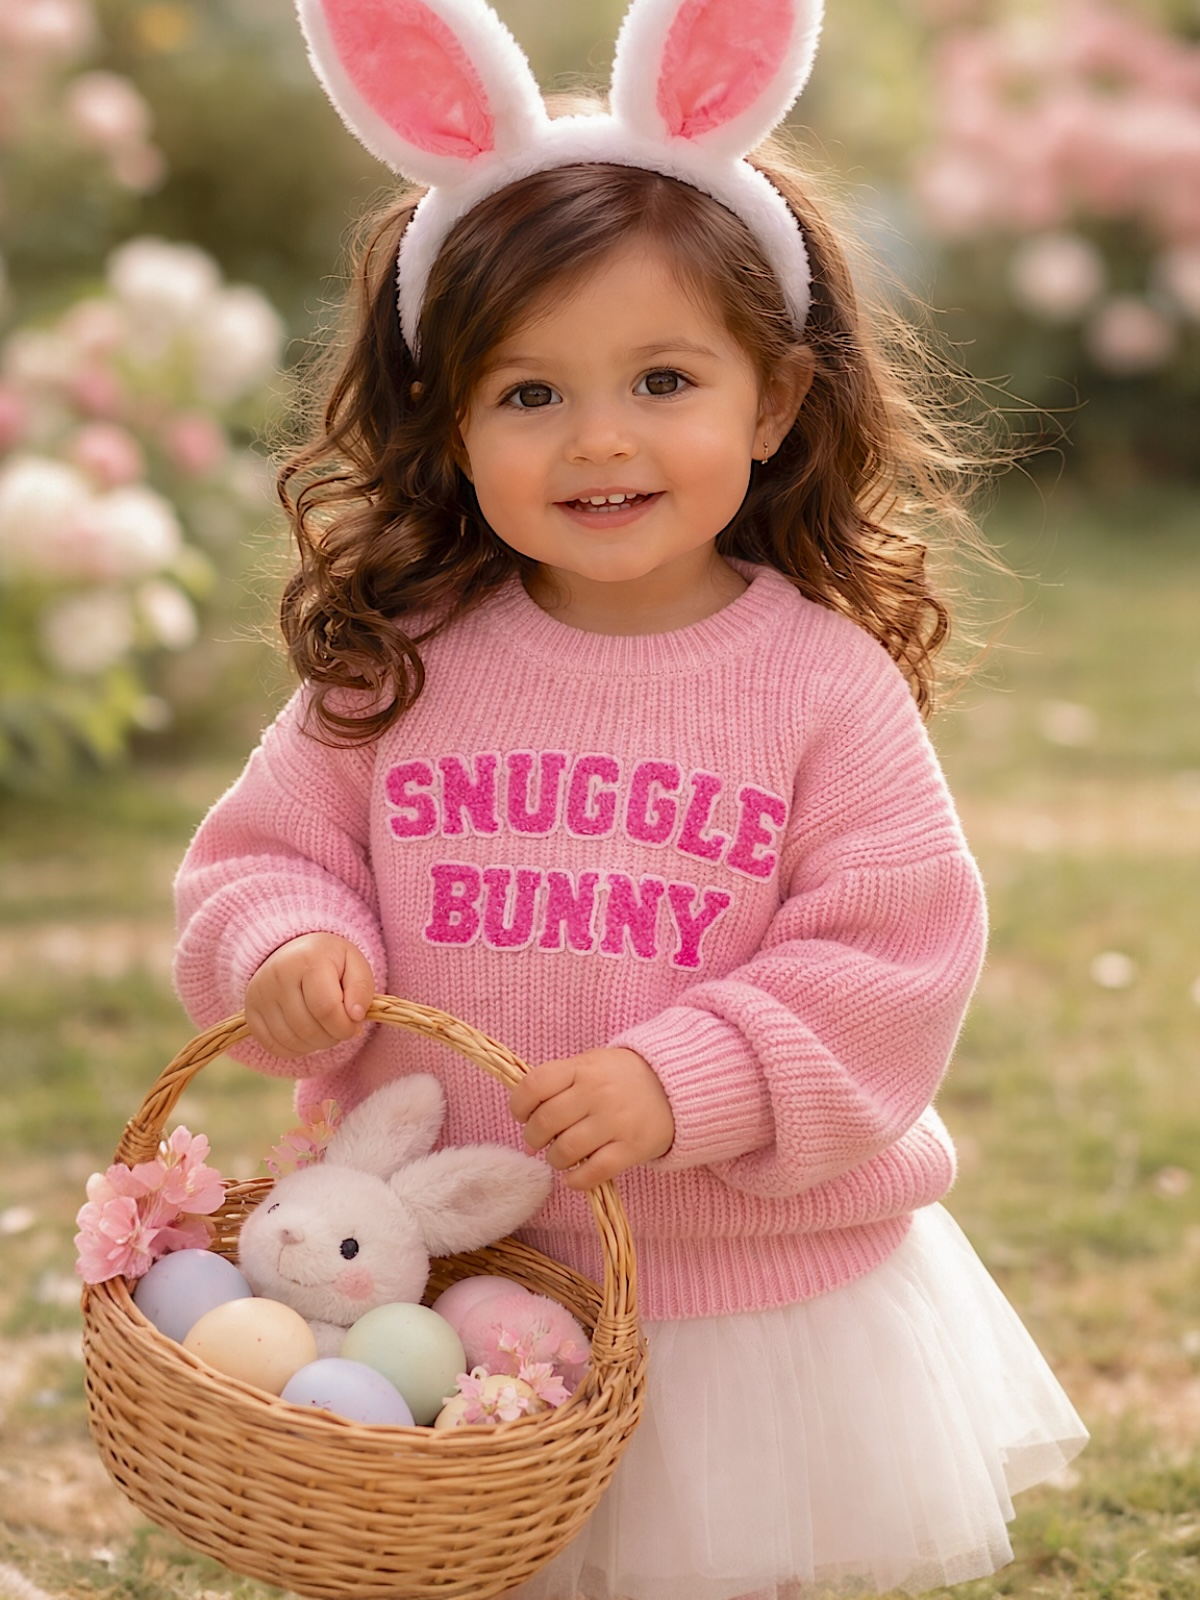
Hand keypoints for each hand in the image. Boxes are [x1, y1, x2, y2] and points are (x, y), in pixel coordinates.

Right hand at [243, 933, 373, 1060]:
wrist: (294, 952)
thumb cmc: (330, 961)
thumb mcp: (354, 964)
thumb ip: (362, 988)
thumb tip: (355, 1016)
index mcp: (307, 960)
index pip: (326, 1009)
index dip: (345, 1026)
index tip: (354, 1024)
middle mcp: (277, 976)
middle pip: (308, 1029)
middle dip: (332, 1037)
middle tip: (339, 1026)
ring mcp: (259, 995)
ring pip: (291, 1041)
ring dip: (315, 1044)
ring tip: (324, 1029)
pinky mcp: (250, 1013)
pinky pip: (274, 1046)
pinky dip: (295, 1049)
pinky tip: (306, 1034)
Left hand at [508, 1048, 674, 1189]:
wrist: (675, 1086)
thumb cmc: (622, 1077)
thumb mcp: (590, 1066)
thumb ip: (559, 1088)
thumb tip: (528, 1132)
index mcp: (582, 1068)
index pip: (535, 1085)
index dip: (519, 1105)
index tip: (522, 1115)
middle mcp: (597, 1093)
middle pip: (545, 1122)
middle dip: (534, 1137)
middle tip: (541, 1140)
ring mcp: (615, 1121)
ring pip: (566, 1150)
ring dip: (555, 1159)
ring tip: (562, 1155)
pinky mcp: (631, 1148)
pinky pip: (594, 1172)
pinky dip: (577, 1180)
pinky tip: (575, 1177)